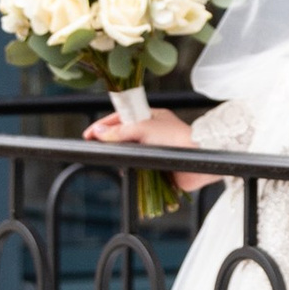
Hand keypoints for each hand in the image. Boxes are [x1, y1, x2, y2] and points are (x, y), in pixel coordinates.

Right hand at [83, 105, 223, 192]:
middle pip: (124, 136)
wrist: (199, 158)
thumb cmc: (176, 138)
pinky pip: (139, 170)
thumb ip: (120, 131)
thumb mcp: (144, 128)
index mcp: (150, 117)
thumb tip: (99, 131)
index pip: (121, 118)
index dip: (104, 125)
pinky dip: (132, 172)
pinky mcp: (159, 167)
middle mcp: (153, 132)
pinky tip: (127, 172)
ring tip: (114, 161)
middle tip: (97, 148)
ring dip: (121, 159)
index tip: (89, 134)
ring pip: (130, 154)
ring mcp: (156, 150)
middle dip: (111, 142)